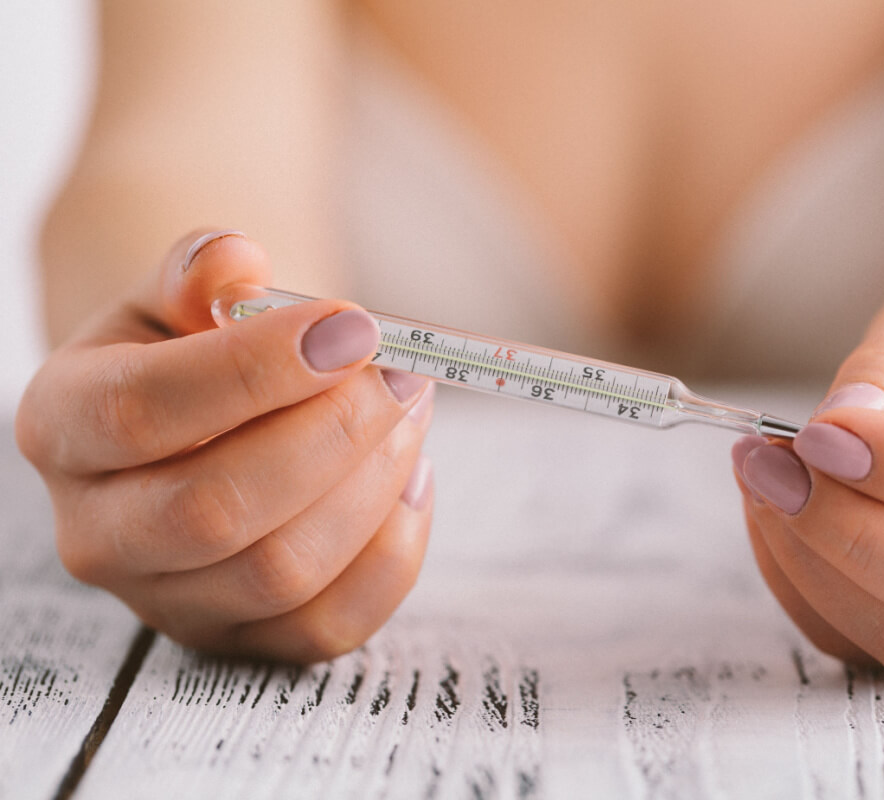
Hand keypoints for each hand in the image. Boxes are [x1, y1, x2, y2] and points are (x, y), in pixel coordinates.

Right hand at [16, 230, 434, 661]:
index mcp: (62, 424)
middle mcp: (97, 532)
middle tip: (401, 376)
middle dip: (334, 435)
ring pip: (282, 573)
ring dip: (374, 485)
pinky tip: (411, 479)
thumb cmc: (193, 345)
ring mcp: (166, 602)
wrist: (201, 416)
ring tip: (411, 412)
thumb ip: (201, 270)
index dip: (260, 369)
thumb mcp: (181, 292)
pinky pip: (331, 626)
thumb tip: (236, 266)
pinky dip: (393, 549)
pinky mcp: (240, 640)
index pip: (144, 410)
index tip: (355, 325)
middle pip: (216, 510)